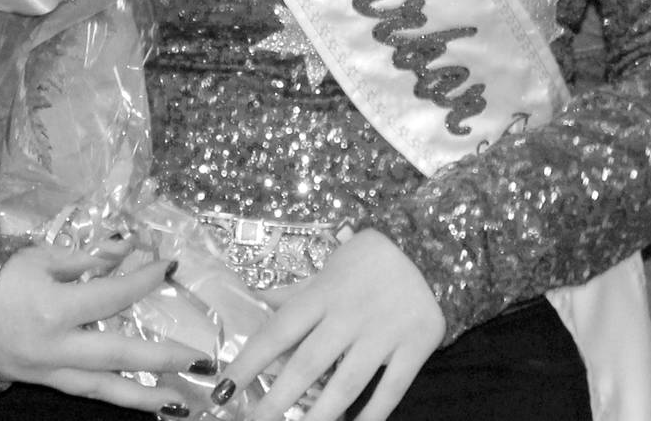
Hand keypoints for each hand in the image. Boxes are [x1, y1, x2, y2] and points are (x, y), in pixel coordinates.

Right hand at [0, 244, 207, 410]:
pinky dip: (116, 395)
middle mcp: (55, 347)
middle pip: (117, 355)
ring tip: (180, 400)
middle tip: (200, 359)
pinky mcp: (45, 382)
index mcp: (54, 309)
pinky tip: (142, 398)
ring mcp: (50, 371)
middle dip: (161, 358)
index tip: (169, 267)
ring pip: (104, 389)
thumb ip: (87, 259)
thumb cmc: (1, 277)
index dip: (142, 280)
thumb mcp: (41, 257)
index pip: (111, 296)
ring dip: (145, 396)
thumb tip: (126, 252)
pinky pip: (86, 391)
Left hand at [226, 231, 445, 420]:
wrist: (426, 246)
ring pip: (346, 383)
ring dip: (320, 416)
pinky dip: (373, 415)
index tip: (224, 388)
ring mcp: (384, 331)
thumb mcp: (328, 268)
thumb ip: (294, 294)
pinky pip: (391, 389)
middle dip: (278, 400)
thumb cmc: (366, 262)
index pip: (279, 331)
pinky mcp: (415, 345)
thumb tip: (252, 299)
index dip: (250, 361)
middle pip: (308, 364)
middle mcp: (350, 313)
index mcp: (324, 293)